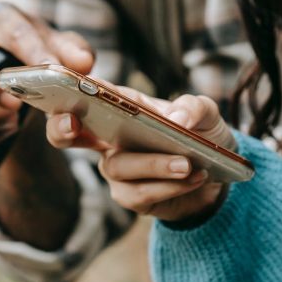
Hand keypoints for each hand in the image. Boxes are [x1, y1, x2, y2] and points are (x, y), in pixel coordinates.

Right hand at [0, 3, 94, 146]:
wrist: (15, 78)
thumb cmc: (38, 57)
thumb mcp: (61, 50)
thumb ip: (75, 52)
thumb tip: (81, 64)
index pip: (10, 28)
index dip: (32, 51)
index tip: (53, 71)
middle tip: (18, 106)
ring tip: (12, 123)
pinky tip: (0, 133)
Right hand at [46, 89, 235, 222]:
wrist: (220, 177)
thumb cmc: (202, 136)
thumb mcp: (206, 113)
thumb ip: (192, 108)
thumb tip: (176, 120)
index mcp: (121, 108)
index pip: (86, 95)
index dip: (68, 91)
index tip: (67, 86)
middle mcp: (110, 137)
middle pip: (68, 135)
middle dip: (61, 129)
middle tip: (72, 124)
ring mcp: (117, 168)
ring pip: (116, 167)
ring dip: (154, 164)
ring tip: (186, 163)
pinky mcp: (131, 195)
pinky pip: (138, 194)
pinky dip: (168, 186)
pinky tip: (194, 177)